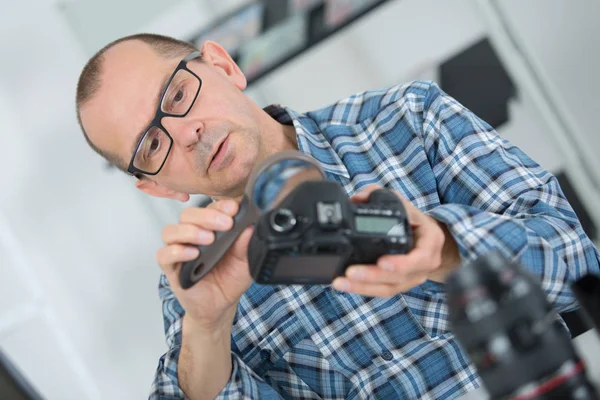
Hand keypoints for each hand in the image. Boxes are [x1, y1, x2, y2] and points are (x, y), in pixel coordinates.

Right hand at [156, 199, 252, 329]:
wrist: (221, 306)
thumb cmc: (230, 279)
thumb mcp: (245, 261)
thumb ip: (246, 244)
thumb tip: (250, 226)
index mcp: (211, 228)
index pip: (210, 208)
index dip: (220, 205)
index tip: (234, 208)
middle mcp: (192, 235)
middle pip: (188, 215)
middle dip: (207, 215)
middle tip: (225, 223)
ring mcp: (179, 250)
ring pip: (171, 231)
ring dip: (190, 231)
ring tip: (208, 239)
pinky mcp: (171, 268)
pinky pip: (164, 255)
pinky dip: (177, 251)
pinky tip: (193, 254)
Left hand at [332, 185, 460, 297]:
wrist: (426, 236)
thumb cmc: (412, 218)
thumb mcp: (400, 201)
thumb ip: (377, 195)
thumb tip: (357, 199)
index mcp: (431, 241)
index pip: (421, 257)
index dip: (402, 263)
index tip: (382, 262)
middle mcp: (425, 263)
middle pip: (401, 277)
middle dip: (374, 276)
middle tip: (351, 273)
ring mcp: (413, 277)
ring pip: (389, 288)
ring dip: (364, 287)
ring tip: (341, 282)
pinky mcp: (400, 284)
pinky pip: (383, 291)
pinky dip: (363, 289)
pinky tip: (346, 285)